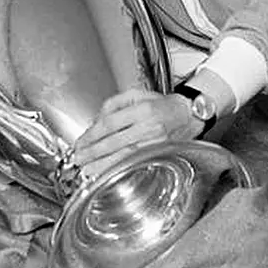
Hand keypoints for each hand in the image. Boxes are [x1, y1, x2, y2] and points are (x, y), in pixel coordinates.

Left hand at [71, 88, 200, 181]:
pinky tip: (107, 172)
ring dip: (102, 164)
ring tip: (87, 169)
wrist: (188, 115)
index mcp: (143, 109)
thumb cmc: (163, 105)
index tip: (81, 142)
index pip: (110, 123)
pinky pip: (135, 164)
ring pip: (124, 156)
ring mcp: (155, 143)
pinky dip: (119, 169)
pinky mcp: (158, 154)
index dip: (92, 135)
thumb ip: (113, 104)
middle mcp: (150, 127)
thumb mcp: (137, 94)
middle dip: (93, 152)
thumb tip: (96, 122)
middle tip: (79, 157)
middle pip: (114, 142)